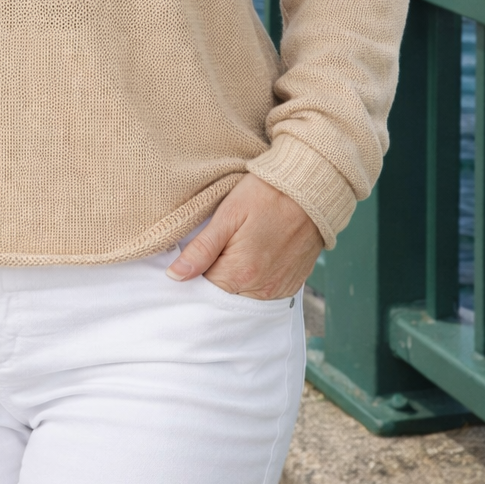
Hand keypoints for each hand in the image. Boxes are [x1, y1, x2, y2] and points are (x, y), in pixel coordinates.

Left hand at [166, 173, 323, 298]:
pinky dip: (254, 279)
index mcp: (241, 273)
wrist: (310, 188)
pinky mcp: (292, 285)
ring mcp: (279, 290)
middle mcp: (262, 290)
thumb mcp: (228, 214)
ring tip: (237, 247)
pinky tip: (254, 255)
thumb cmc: (265, 194)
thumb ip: (201, 249)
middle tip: (218, 246)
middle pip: (224, 295)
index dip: (194, 271)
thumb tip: (175, 277)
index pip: (203, 288)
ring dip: (235, 279)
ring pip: (243, 295)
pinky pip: (264, 292)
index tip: (195, 252)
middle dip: (214, 276)